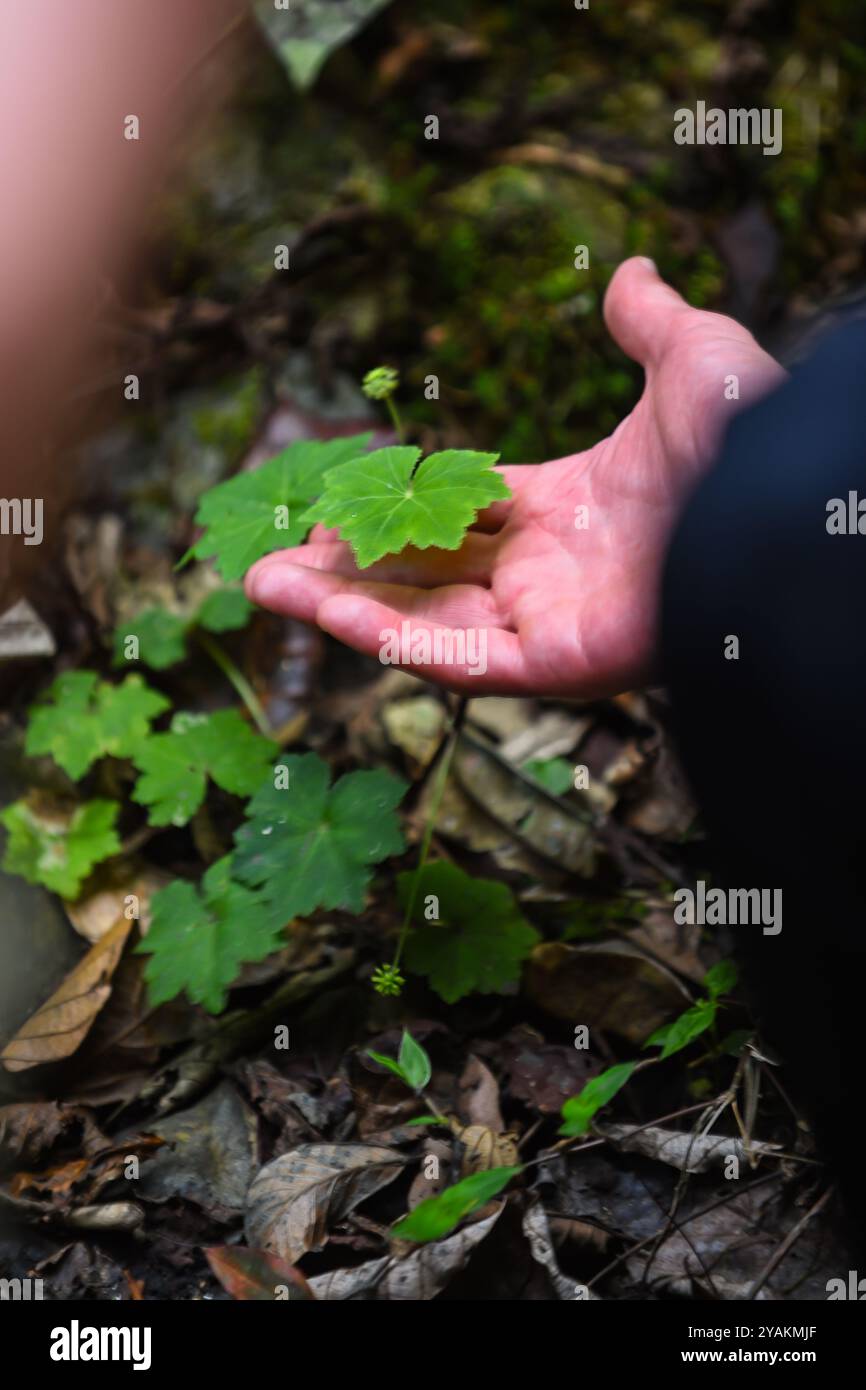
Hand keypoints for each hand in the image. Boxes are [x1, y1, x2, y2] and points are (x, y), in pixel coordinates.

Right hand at [244, 258, 784, 696]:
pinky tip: (321, 610)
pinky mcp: (553, 668)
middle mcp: (550, 577)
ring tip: (258, 586)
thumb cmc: (751, 441)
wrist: (787, 505)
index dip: (390, 506)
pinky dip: (386, 635)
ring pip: (422, 621)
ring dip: (338, 608)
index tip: (330, 495)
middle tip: (267, 559)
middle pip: (424, 577)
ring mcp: (548, 626)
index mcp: (570, 513)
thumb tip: (634, 273)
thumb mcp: (693, 361)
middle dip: (344, 572)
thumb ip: (649, 325)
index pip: (458, 514)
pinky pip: (453, 657)